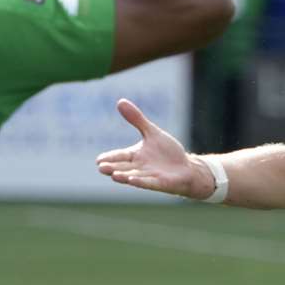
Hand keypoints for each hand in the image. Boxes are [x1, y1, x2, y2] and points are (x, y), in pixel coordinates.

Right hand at [96, 99, 211, 198]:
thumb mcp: (152, 133)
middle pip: (123, 168)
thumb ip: (137, 120)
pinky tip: (132, 180)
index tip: (98, 160)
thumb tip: (120, 101)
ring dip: (124, 176)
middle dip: (112, 168)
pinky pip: (149, 183)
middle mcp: (139, 167)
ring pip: (134, 176)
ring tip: (114, 175)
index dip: (110, 158)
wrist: (186, 168)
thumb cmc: (167, 152)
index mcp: (135, 156)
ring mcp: (149, 176)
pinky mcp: (160, 183)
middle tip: (101, 167)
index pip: (120, 156)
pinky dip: (141, 181)